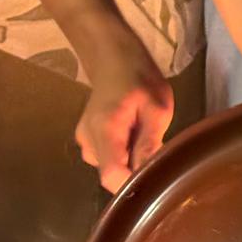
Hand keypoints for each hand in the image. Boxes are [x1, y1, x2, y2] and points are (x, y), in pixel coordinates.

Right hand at [75, 29, 173, 192]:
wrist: (115, 57)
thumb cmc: (140, 78)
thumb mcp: (157, 109)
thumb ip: (150, 143)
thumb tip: (147, 175)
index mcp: (104, 130)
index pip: (112, 176)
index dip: (133, 184)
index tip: (154, 177)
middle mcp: (87, 139)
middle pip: (111, 174)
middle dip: (134, 168)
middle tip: (153, 145)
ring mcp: (84, 139)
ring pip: (109, 166)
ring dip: (128, 159)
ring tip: (142, 132)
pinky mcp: (86, 138)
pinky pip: (106, 156)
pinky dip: (121, 151)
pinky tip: (130, 131)